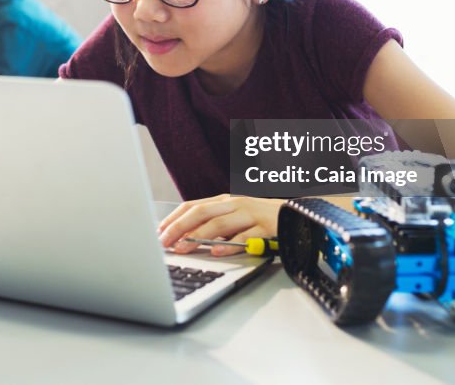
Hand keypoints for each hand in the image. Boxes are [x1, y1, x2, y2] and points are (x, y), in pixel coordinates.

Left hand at [157, 194, 283, 256]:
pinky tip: (217, 252)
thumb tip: (184, 239)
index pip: (191, 206)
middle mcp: (234, 204)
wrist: (296, 215)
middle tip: (165, 242)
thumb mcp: (234, 218)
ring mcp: (249, 214)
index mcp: (223, 201)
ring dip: (199, 236)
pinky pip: (245, 236)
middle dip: (179, 227)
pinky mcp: (265, 226)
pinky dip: (230, 245)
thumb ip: (213, 225)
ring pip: (219, 223)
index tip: (158, 233)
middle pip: (201, 212)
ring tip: (184, 247)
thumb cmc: (260, 219)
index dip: (173, 218)